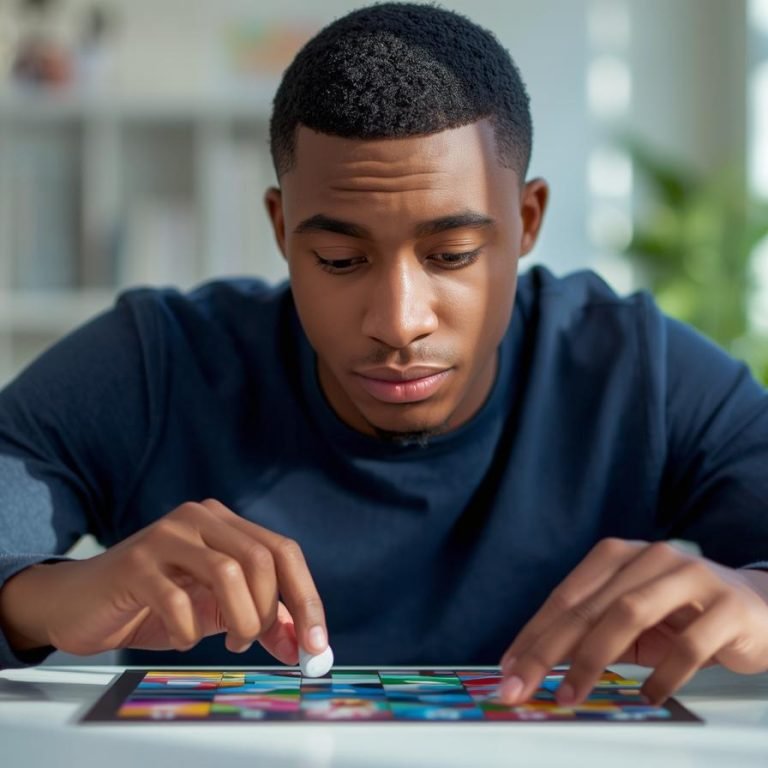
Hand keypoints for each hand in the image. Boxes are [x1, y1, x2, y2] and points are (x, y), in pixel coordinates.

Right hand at [0, 499, 326, 663]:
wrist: (80, 602)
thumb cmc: (154, 602)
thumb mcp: (216, 610)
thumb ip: (261, 620)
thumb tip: (303, 645)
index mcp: (224, 523)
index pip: (283, 551)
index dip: (306, 598)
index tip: (317, 644)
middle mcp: (200, 518)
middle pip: (262, 558)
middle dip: (269, 611)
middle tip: (254, 640)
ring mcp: (166, 535)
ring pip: (228, 572)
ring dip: (239, 619)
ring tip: (229, 641)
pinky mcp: (135, 562)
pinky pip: (178, 600)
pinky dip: (189, 631)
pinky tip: (183, 638)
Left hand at [498, 538, 767, 705]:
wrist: (759, 607)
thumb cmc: (683, 614)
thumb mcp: (633, 620)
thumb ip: (594, 634)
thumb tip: (541, 665)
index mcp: (619, 556)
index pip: (566, 596)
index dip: (534, 633)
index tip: (509, 668)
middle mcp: (649, 557)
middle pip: (588, 605)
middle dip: (548, 649)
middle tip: (521, 686)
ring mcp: (689, 576)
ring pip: (628, 614)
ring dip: (593, 659)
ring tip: (569, 696)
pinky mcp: (725, 606)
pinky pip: (688, 644)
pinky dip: (663, 675)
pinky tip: (647, 697)